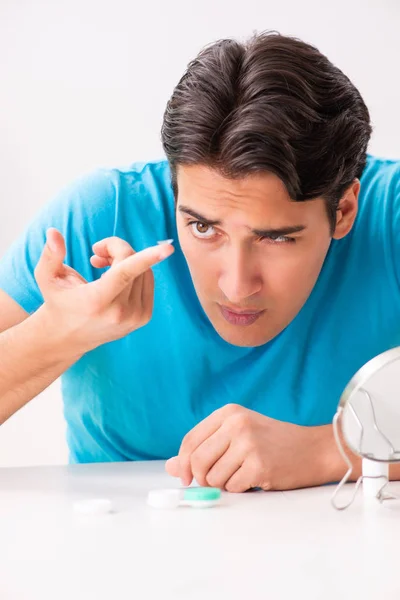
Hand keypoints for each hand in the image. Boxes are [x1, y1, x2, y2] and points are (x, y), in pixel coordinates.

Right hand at [34, 228, 173, 351]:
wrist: (68, 337)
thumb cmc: (58, 301)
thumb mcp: (47, 278)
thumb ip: (50, 255)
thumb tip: (53, 232)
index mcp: (97, 301)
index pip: (126, 274)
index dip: (146, 257)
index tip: (168, 249)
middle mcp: (120, 312)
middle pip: (132, 263)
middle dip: (116, 249)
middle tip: (97, 252)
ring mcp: (135, 317)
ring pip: (144, 271)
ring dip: (126, 259)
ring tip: (102, 264)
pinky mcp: (144, 318)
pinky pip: (147, 281)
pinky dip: (135, 271)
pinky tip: (115, 277)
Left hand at [166, 404, 333, 491]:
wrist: (314, 449)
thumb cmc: (273, 442)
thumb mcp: (238, 435)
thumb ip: (204, 447)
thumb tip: (171, 467)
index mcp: (229, 412)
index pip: (190, 440)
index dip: (182, 463)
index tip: (186, 477)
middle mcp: (236, 424)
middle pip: (197, 460)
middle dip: (201, 478)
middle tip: (214, 481)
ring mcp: (248, 444)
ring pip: (213, 477)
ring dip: (223, 484)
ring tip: (241, 474)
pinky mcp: (259, 465)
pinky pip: (232, 487)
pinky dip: (239, 489)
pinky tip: (254, 478)